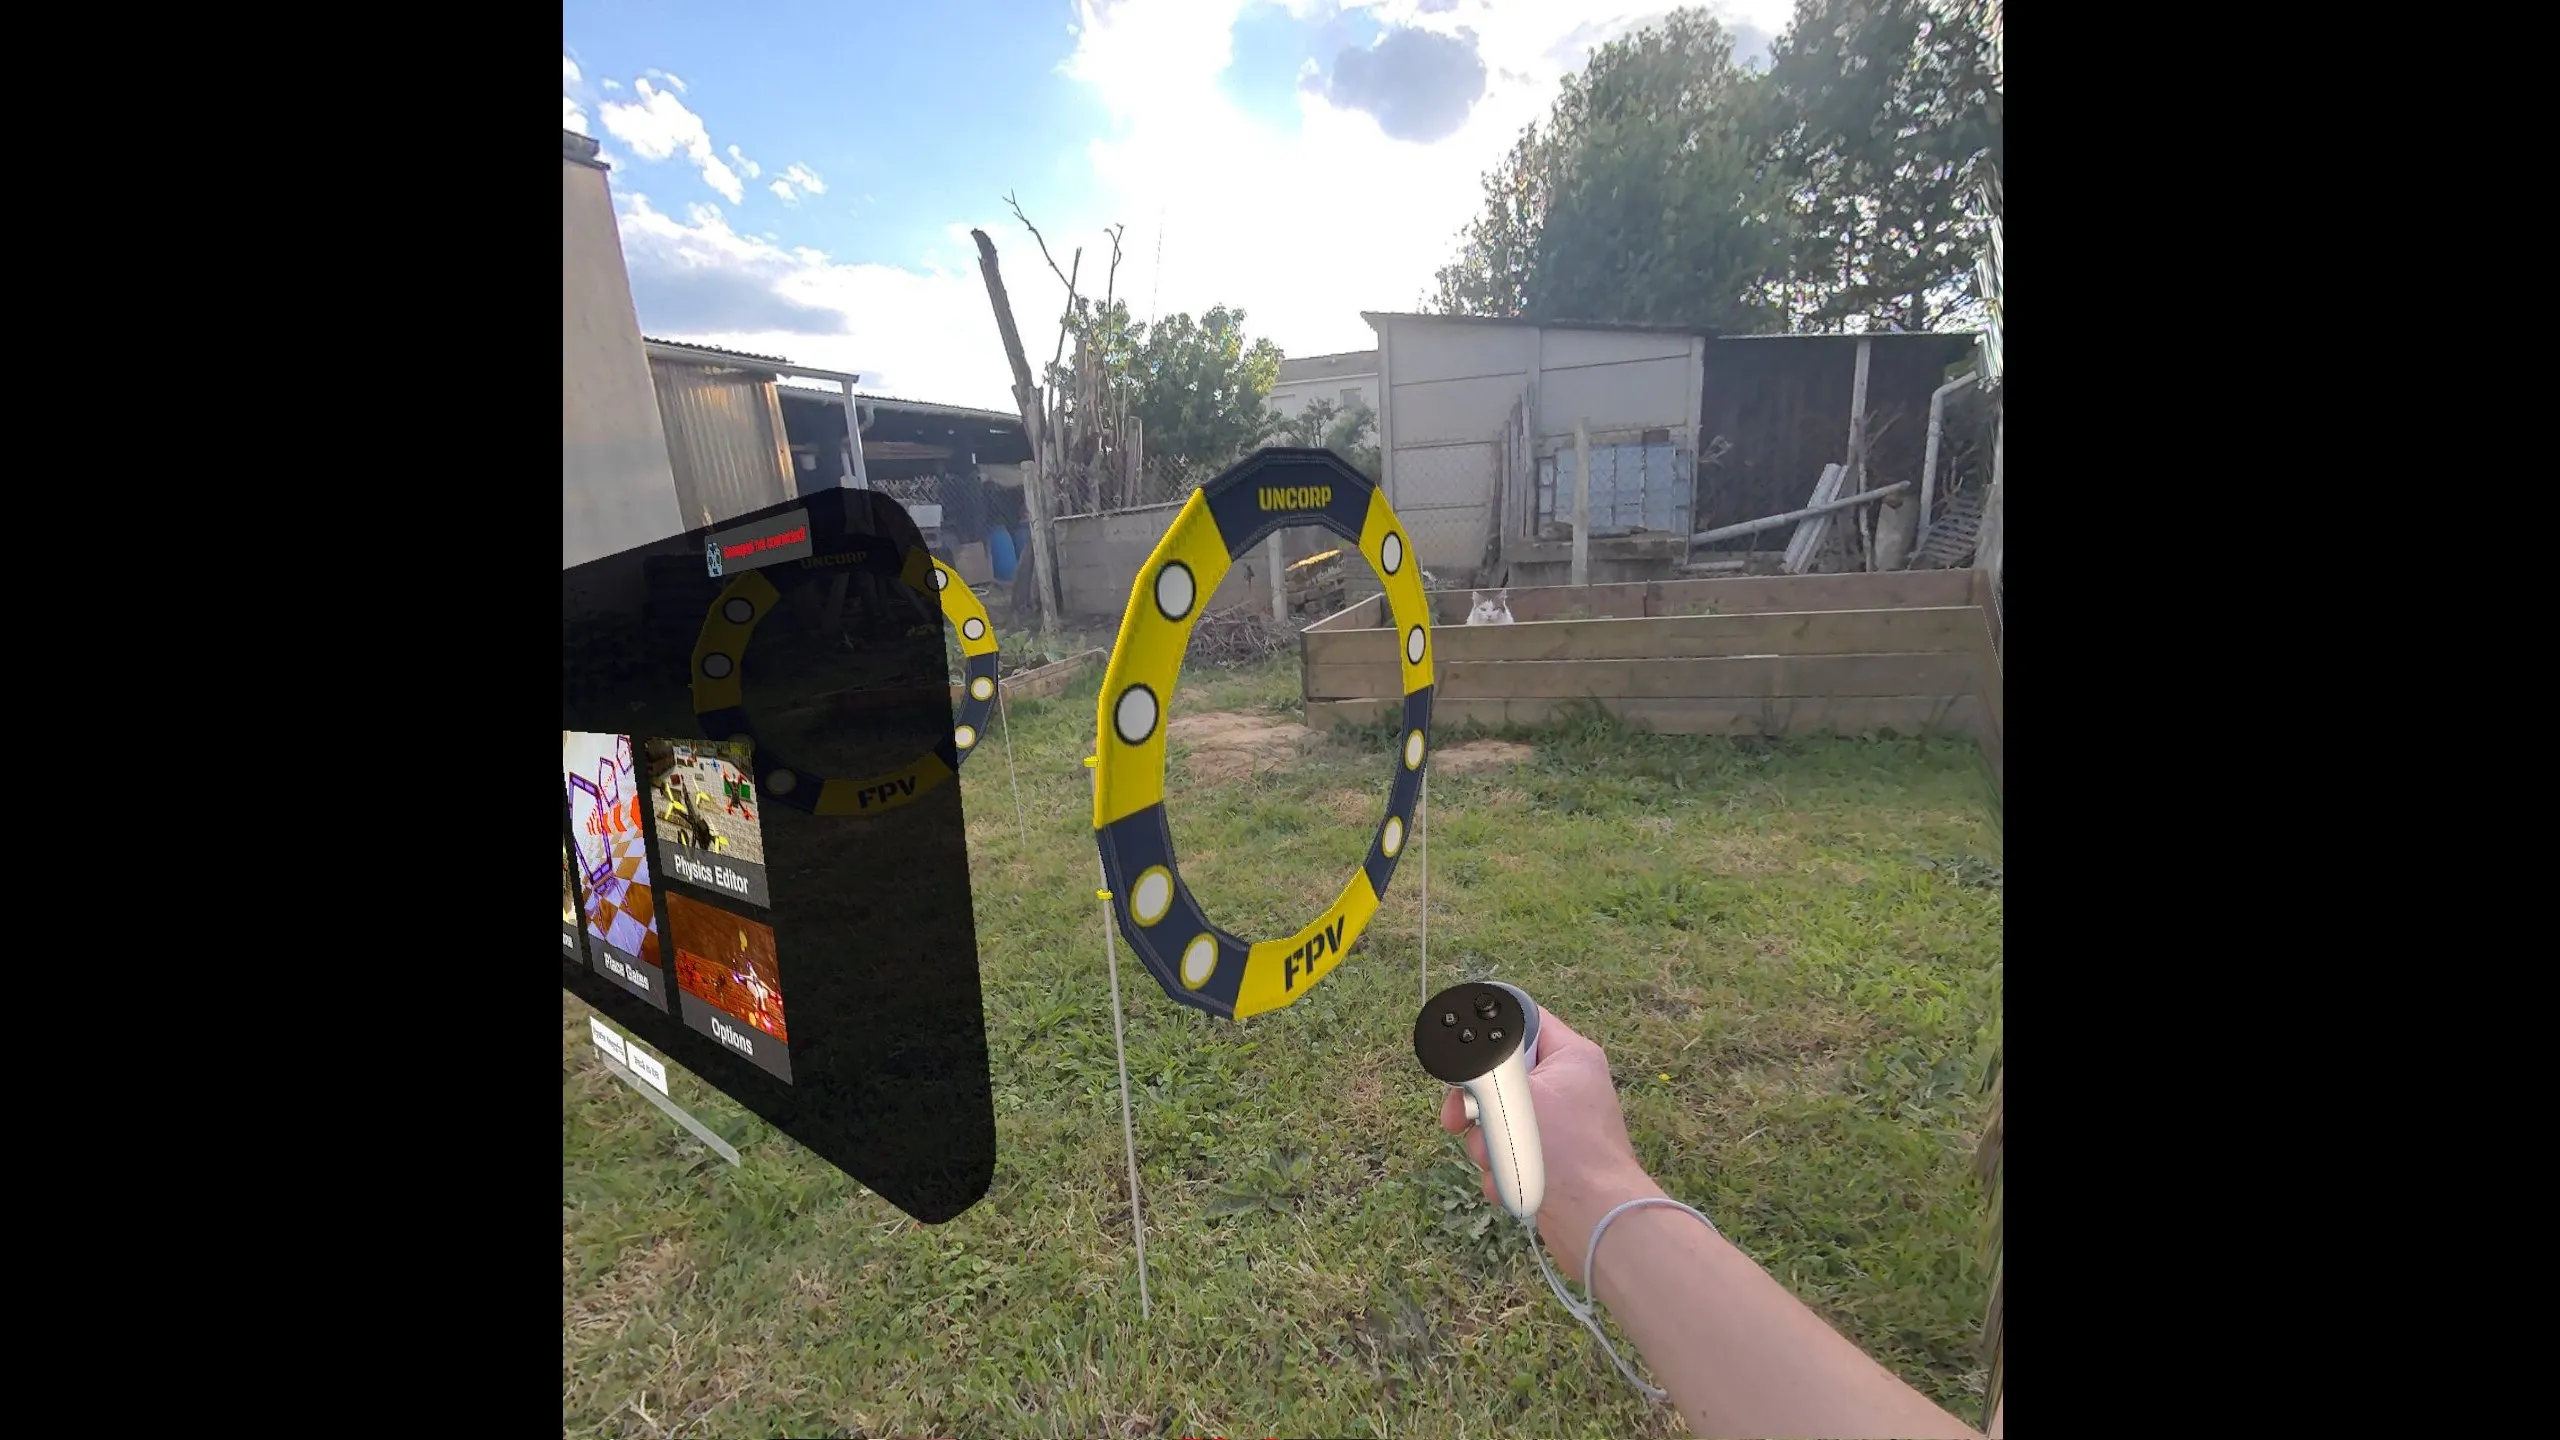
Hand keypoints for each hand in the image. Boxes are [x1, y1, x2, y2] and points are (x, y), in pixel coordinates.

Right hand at [1438, 1004, 1662, 1279]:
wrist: (1597, 1219)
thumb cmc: (1563, 1148)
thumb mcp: (1515, 1094)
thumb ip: (1482, 1065)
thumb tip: (1464, 1057)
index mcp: (1571, 1056)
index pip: (1524, 1020)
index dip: (1488, 1029)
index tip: (1458, 1048)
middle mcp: (1569, 1087)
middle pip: (1502, 1078)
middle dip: (1475, 1106)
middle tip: (1454, 1121)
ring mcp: (1561, 1127)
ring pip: (1500, 1121)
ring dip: (1487, 1144)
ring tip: (1499, 1162)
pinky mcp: (1553, 1163)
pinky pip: (1511, 1154)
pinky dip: (1503, 1170)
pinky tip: (1510, 1185)